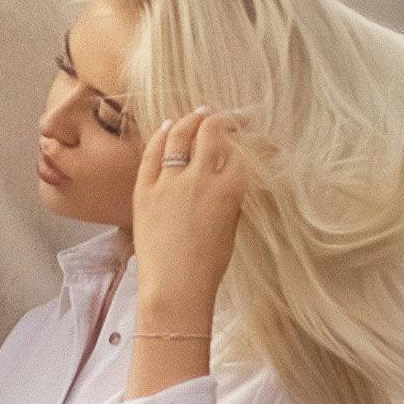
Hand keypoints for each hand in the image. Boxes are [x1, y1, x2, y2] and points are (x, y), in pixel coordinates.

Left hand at [131, 107, 249, 318]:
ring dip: (193, 120)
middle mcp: (199, 179)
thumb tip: (232, 170)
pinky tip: (167, 126)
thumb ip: (232, 194)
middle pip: (213, 131)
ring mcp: (168, 181)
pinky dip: (161, 135)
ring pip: (181, 134)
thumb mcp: (232, 225)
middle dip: (226, 119)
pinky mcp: (144, 189)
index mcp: (228, 190)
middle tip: (231, 119)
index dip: (255, 139)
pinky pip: (152, 152)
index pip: (245, 149)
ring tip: (200, 115)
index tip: (259, 138)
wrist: (174, 288)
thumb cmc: (208, 265)